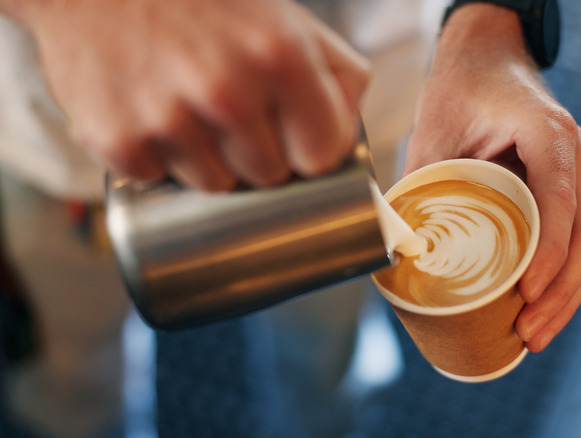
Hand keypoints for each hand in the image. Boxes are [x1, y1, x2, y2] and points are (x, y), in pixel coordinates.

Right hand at [14, 0, 369, 189]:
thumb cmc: (203, 2)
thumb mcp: (285, 18)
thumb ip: (338, 73)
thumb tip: (351, 137)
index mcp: (282, 56)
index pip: (322, 156)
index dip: (310, 151)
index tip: (295, 139)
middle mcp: (228, 91)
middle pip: (271, 176)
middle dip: (260, 155)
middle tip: (234, 112)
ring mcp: (170, 119)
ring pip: (217, 185)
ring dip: (209, 159)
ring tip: (190, 108)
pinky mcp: (119, 141)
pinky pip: (161, 178)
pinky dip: (158, 157)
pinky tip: (152, 113)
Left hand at [406, 4, 580, 351]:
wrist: (488, 56)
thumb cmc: (462, 88)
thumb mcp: (433, 130)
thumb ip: (420, 184)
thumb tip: (399, 250)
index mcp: (547, 132)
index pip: (560, 198)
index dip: (550, 251)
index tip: (527, 293)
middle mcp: (575, 152)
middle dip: (561, 291)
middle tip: (529, 332)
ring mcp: (579, 170)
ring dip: (568, 293)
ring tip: (537, 335)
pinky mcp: (570, 186)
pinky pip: (580, 236)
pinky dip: (566, 276)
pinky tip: (545, 307)